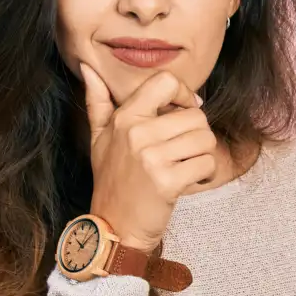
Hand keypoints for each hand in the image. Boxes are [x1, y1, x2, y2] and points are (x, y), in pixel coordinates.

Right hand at [79, 63, 217, 249]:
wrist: (114, 227)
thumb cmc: (112, 181)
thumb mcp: (99, 138)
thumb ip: (97, 102)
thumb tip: (88, 67)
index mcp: (125, 118)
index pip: (165, 82)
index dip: (184, 94)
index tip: (185, 111)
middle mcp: (136, 133)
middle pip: (196, 115)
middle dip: (198, 135)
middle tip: (184, 152)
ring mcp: (151, 157)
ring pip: (205, 139)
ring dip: (203, 156)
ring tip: (187, 167)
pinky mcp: (167, 181)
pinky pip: (206, 164)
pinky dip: (206, 175)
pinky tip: (191, 181)